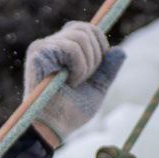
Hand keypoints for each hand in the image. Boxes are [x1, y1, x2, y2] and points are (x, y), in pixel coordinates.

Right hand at [21, 20, 125, 141]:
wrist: (52, 129)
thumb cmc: (71, 113)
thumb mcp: (96, 89)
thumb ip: (107, 70)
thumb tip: (120, 50)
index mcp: (60, 49)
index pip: (84, 28)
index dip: (99, 43)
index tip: (98, 68)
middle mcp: (48, 43)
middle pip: (84, 29)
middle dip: (96, 55)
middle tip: (85, 79)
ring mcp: (41, 47)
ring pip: (80, 38)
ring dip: (87, 64)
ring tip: (75, 83)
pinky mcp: (38, 54)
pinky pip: (71, 49)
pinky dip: (79, 68)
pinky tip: (69, 82)